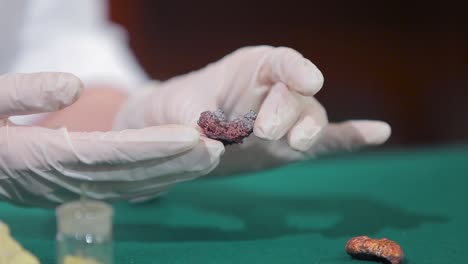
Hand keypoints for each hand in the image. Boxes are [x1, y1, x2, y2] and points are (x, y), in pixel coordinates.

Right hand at [0, 73, 222, 206]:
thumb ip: (23, 93)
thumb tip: (71, 85)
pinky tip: (182, 170)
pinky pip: (124, 188)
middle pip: (132, 172)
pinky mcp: (79, 189)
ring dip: (175, 173)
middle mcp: (65, 179)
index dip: (154, 145)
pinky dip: (157, 180)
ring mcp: (74, 189)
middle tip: (218, 147)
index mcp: (43, 156)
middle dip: (177, 161)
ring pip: (133, 184)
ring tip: (211, 157)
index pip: (111, 151)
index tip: (191, 135)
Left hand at [114, 46, 390, 174]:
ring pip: (312, 120)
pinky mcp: (291, 147)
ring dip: (308, 132)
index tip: (310, 80)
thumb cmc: (178, 109)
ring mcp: (288, 120)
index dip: (296, 69)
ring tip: (295, 144)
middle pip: (296, 96)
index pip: (280, 62)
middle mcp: (276, 91)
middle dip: (286, 111)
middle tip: (262, 132)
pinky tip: (378, 133)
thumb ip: (193, 119)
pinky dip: (350, 139)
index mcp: (251, 69)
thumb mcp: (176, 108)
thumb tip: (209, 138)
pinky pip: (326, 142)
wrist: (182, 135)